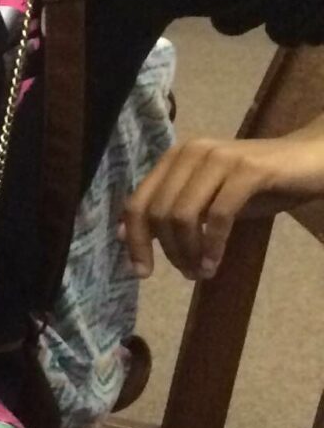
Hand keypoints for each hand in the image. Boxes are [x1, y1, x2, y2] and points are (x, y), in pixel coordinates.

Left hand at [123, 121, 323, 280]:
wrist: (313, 160)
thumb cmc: (258, 184)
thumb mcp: (208, 200)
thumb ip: (170, 211)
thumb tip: (122, 234)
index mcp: (175, 158)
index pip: (137, 203)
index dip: (134, 241)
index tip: (141, 272)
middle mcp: (191, 152)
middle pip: (158, 213)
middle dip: (168, 251)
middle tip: (187, 274)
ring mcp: (219, 158)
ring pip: (183, 215)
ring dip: (189, 252)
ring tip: (201, 272)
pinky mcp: (248, 170)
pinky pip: (218, 216)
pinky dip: (213, 246)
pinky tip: (215, 263)